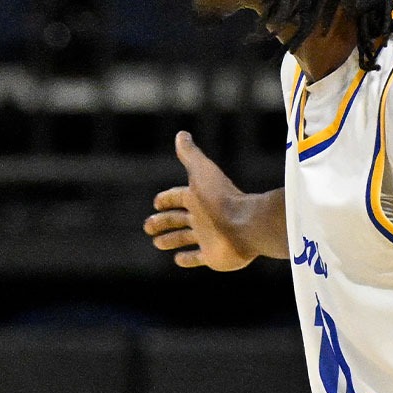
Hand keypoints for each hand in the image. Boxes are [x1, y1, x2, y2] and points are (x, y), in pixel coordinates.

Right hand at [144, 131, 260, 270]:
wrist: (245, 225)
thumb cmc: (221, 198)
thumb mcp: (202, 171)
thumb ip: (190, 154)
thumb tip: (181, 134)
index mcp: (198, 198)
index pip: (178, 197)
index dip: (167, 199)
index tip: (156, 202)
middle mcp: (202, 217)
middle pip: (178, 219)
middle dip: (162, 221)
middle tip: (148, 226)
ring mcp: (207, 237)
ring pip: (184, 238)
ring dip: (170, 240)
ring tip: (157, 242)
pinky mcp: (212, 256)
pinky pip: (196, 258)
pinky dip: (186, 259)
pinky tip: (177, 259)